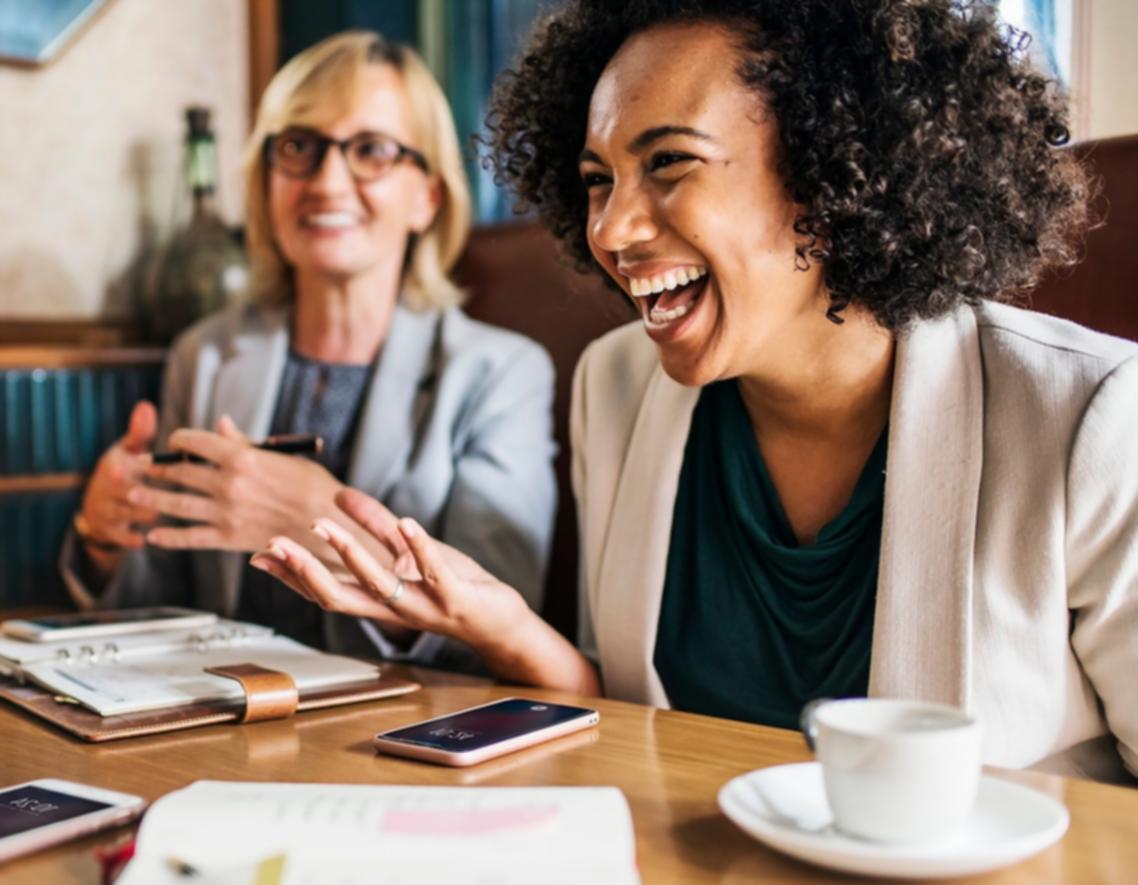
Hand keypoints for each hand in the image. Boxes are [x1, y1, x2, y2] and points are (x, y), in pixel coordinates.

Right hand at [79, 401, 159, 555]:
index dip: (128, 468)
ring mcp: (107, 511)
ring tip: (164, 514)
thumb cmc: (123, 471)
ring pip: (128, 515)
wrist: (98, 507)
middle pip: (125, 491)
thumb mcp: (126, 450)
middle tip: (163, 495)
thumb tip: (146, 405)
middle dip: (142, 493)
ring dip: (145, 515)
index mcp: (113, 466)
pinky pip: (122, 538)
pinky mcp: (110, 533)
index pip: (119, 466)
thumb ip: (139, 432)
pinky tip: (146, 540)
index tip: (135, 468)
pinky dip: (132, 539)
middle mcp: (106, 489)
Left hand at [136, 415, 344, 553]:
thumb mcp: (283, 456)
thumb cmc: (314, 487)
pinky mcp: (228, 538)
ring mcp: (225, 512)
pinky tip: (152, 535)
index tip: (173, 441)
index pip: (197, 442)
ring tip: (131, 493)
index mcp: (242, 457)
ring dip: (150, 497)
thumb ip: (245, 443)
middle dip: (158, 467)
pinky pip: (191, 538)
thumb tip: (221, 424)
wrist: (330, 525)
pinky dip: (169, 537)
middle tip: (141, 465)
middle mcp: (228, 484)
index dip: (179, 439)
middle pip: (180, 472)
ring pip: (176, 503)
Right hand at [250, 487, 527, 649]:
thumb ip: (378, 526)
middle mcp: (392, 609)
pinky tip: (407, 522)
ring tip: (324, 526)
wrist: (499, 622)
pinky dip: (421, 548)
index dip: (290, 576)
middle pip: (337, 596)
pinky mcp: (455, 598)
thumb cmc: (452, 587)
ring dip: (350, 555)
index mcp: (377, 599)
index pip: (324, 591)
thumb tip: (341, 496)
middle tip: (275, 545)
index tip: (259, 556)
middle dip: (304, 570)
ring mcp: (423, 606)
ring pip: (378, 586)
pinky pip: (435, 573)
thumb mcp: (410, 552)